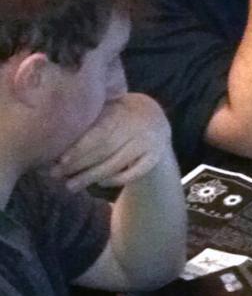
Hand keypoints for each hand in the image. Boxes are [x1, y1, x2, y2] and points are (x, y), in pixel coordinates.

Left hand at [52, 94, 172, 191]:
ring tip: (70, 185)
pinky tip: (99, 183)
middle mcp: (138, 126)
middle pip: (105, 150)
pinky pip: (133, 174)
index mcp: (122, 110)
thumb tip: (53, 138)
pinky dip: (115, 180)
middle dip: (79, 164)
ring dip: (91, 176)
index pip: (99, 133)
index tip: (61, 160)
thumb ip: (88, 120)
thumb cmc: (117, 116)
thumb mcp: (107, 110)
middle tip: (56, 174)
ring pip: (116, 163)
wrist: (153, 119)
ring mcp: (149, 143)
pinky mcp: (154, 158)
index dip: (79, 147)